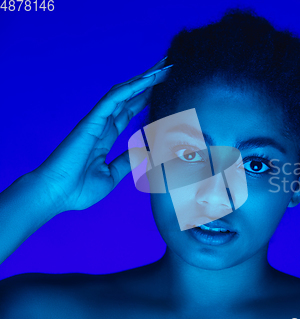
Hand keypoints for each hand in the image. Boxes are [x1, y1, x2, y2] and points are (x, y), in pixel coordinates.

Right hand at [31, 58, 171, 212]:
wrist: (56, 195)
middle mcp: (102, 125)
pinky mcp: (91, 121)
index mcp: (106, 137)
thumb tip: (143, 152)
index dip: (145, 98)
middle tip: (167, 68)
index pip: (129, 111)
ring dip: (143, 79)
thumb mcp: (112, 174)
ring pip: (123, 92)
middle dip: (148, 83)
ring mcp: (97, 121)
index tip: (162, 89)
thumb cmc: (78, 189)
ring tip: (162, 66)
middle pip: (129, 97)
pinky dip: (130, 88)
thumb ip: (127, 161)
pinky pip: (112, 99)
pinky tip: (147, 79)